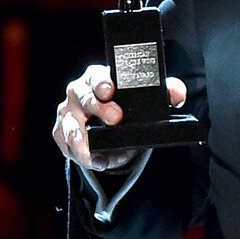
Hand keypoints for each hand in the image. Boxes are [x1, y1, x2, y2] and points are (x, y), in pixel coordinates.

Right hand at [52, 64, 187, 171]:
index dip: (102, 82)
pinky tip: (97, 162)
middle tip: (116, 120)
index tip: (110, 91)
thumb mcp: (146, 95)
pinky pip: (66, 146)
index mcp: (98, 77)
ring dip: (84, 141)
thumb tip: (179, 95)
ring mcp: (67, 113)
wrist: (109, 123)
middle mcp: (78, 92)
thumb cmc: (126, 102)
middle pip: (83, 97)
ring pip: (70, 126)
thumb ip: (166, 91)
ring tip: (98, 155)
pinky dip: (81, 156)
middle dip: (99, 109)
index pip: (96, 76)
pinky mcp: (60, 133)